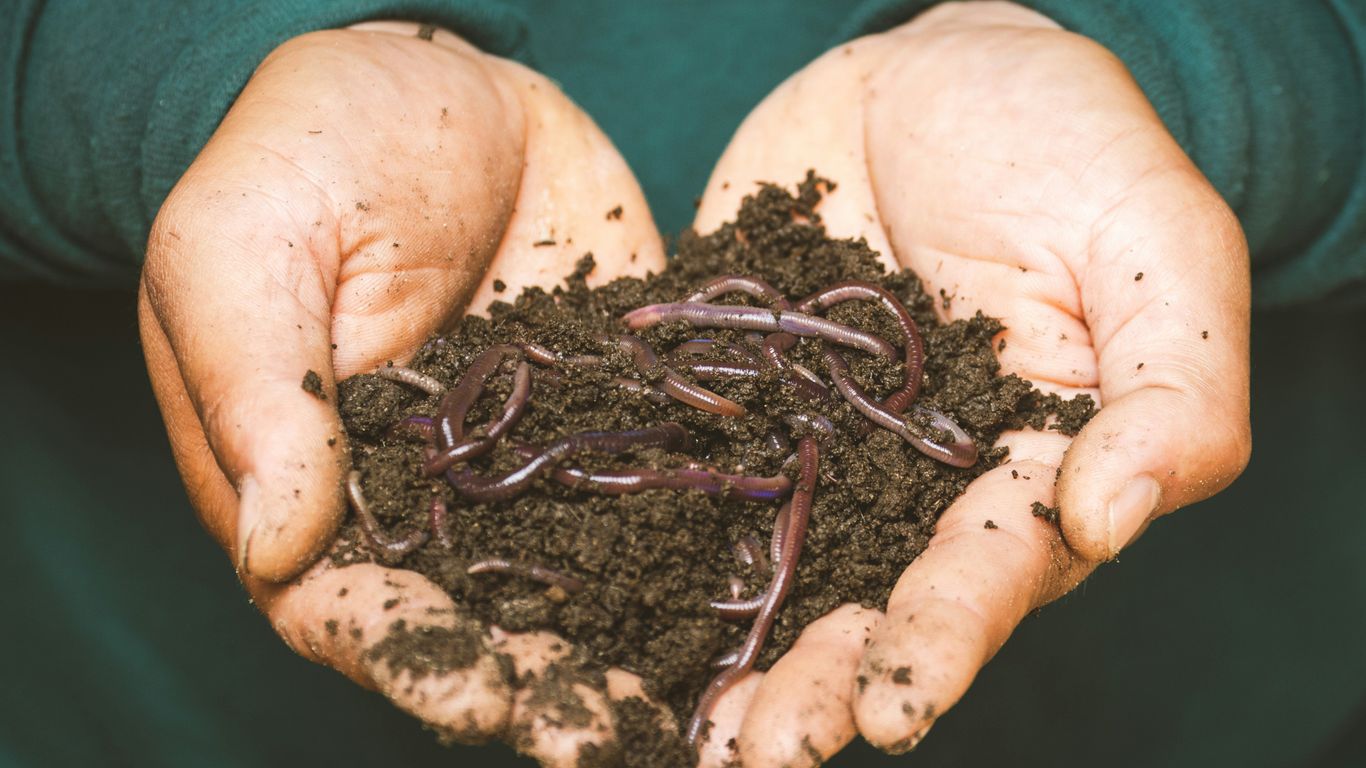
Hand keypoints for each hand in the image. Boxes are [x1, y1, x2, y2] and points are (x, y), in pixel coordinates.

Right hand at [139, 24, 667, 764]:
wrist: (441, 80)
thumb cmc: (307, 149)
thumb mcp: (246, 247)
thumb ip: (261, 392)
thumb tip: (279, 544)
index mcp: (314, 481)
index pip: (351, 605)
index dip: (414, 661)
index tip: (485, 698)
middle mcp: (429, 498)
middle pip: (479, 620)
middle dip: (542, 686)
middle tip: (613, 739)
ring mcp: (530, 462)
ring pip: (577, 579)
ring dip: (628, 648)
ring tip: (694, 710)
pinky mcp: (613, 413)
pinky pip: (656, 488)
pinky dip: (699, 545)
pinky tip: (760, 589)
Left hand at [692, 3, 1250, 763]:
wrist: (923, 75)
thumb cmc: (1066, 144)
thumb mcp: (1153, 245)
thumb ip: (1172, 389)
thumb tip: (1111, 520)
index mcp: (1024, 469)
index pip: (988, 573)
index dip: (941, 641)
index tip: (890, 708)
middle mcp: (912, 486)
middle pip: (865, 602)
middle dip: (815, 684)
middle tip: (757, 757)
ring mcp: (813, 449)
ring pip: (768, 568)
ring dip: (726, 653)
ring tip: (677, 733)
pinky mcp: (732, 402)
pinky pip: (684, 472)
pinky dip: (640, 536)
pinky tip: (590, 603)